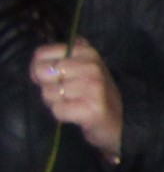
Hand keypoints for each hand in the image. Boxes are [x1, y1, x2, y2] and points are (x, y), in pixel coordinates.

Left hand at [29, 42, 122, 159]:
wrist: (118, 119)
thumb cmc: (92, 92)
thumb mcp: (80, 66)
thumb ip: (57, 59)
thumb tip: (36, 66)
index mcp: (86, 52)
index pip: (41, 54)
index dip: (38, 68)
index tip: (52, 78)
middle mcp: (91, 66)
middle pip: (43, 73)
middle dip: (48, 86)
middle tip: (65, 93)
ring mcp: (93, 87)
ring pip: (48, 93)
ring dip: (56, 102)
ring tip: (73, 103)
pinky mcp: (92, 109)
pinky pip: (57, 110)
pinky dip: (63, 115)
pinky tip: (76, 113)